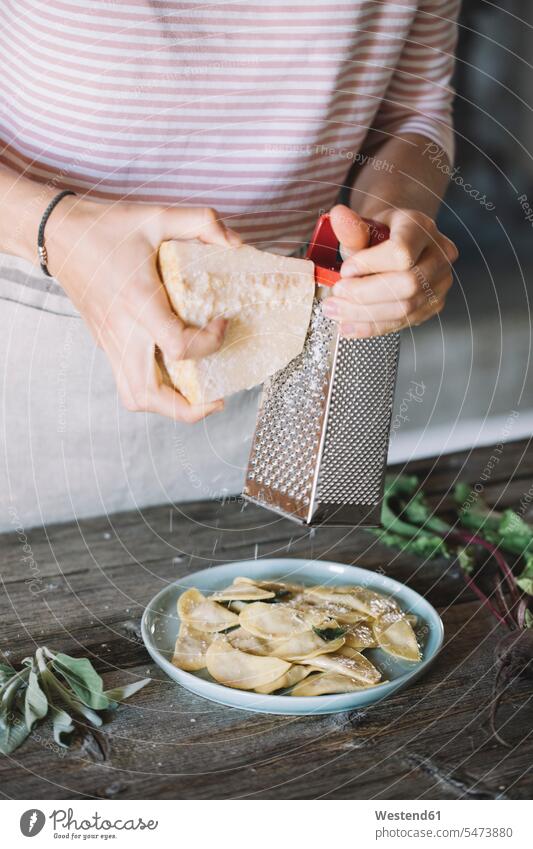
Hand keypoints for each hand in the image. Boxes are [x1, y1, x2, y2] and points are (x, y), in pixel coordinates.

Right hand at [47, 197, 240, 420]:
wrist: (58, 235)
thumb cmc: (106, 227)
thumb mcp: (157, 215)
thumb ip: (203, 221)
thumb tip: (236, 243)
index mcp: (138, 303)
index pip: (178, 347)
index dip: (210, 343)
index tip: (222, 322)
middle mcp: (123, 332)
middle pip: (148, 395)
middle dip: (188, 408)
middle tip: (216, 396)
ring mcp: (111, 343)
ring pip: (134, 398)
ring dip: (168, 406)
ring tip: (196, 395)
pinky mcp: (106, 344)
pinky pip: (128, 383)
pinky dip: (155, 390)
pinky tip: (175, 373)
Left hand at [322, 204, 457, 336]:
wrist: (397, 241)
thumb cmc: (380, 234)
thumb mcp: (365, 225)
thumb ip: (352, 228)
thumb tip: (338, 216)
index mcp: (422, 228)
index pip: (402, 253)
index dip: (370, 266)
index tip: (345, 270)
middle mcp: (439, 255)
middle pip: (408, 285)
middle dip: (365, 295)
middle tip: (336, 294)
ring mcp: (440, 282)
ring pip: (405, 309)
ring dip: (364, 315)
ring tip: (335, 311)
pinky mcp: (432, 305)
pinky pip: (402, 323)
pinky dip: (371, 327)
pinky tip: (348, 325)